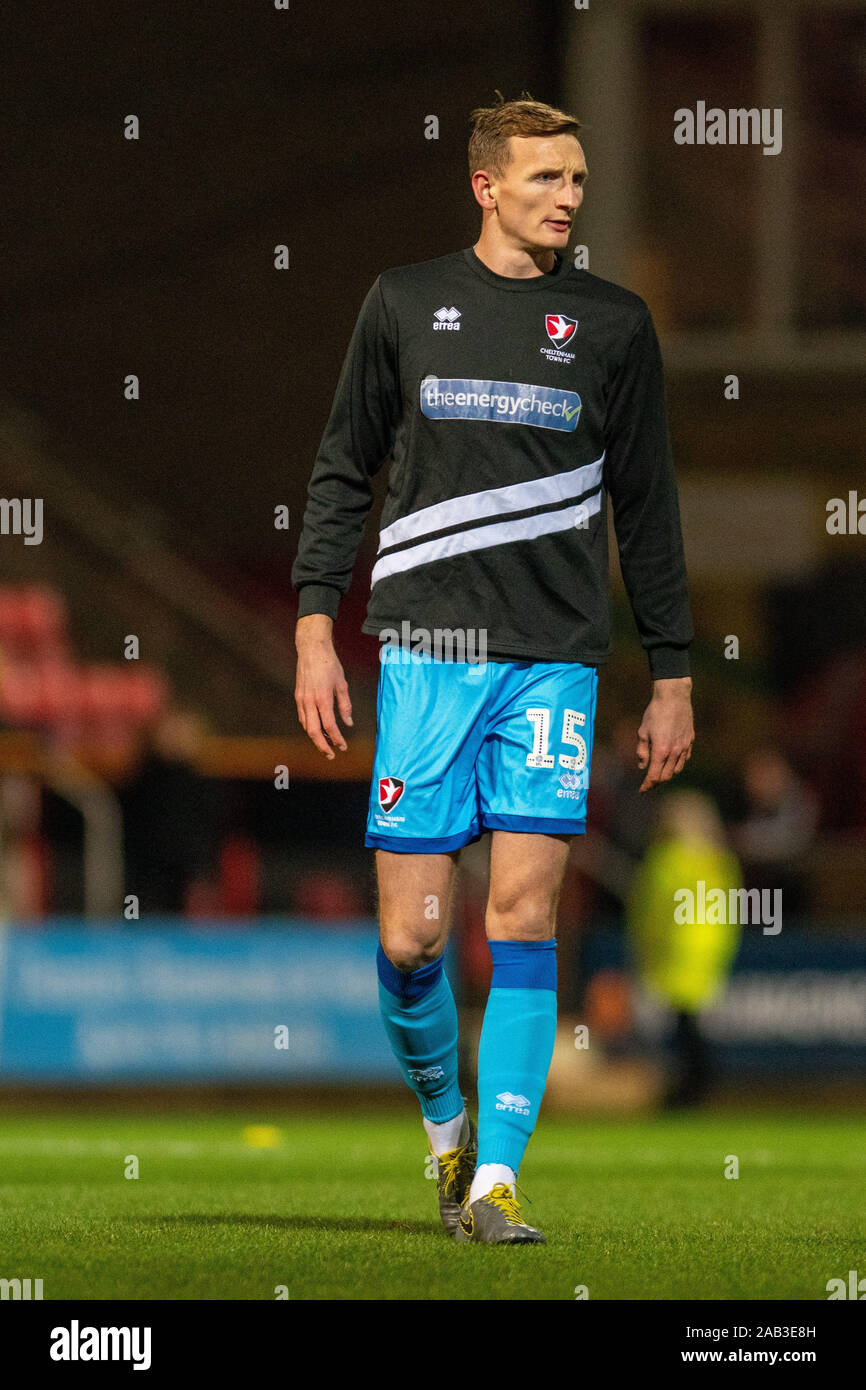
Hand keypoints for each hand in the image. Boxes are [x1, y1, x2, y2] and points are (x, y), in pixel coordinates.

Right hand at [294, 615, 352, 758]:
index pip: (330, 726)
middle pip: (313, 731)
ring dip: (315, 737)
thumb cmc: (329, 665)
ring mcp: (301, 699)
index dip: (337, 739)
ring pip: (306, 726)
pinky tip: (317, 729)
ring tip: (326, 744)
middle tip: (331, 754)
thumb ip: (345, 705)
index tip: (343, 746)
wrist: (311, 649)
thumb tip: (348, 722)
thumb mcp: (342, 684)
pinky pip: (302, 717)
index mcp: (322, 699)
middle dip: (322, 746)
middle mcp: (309, 701)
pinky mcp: (297, 696)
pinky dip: (309, 726)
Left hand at [636, 676, 693, 791]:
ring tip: (658, 772)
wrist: (674, 697)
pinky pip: (684, 759)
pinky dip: (676, 764)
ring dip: (667, 774)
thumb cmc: (655, 713)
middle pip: (667, 776)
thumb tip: (642, 766)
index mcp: (661, 750)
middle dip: (656, 782)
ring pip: (677, 769)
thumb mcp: (642, 732)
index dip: (647, 786)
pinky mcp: (690, 741)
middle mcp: (675, 752)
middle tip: (648, 784)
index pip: (654, 776)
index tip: (641, 791)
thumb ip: (642, 751)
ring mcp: (685, 747)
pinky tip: (670, 760)